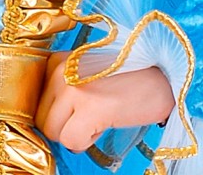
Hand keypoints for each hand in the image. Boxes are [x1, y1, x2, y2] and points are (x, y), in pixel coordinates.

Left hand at [35, 51, 174, 152]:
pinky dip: (87, 142)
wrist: (163, 74)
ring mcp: (73, 89)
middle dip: (65, 127)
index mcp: (57, 60)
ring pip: (54, 132)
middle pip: (43, 119)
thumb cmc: (126, 76)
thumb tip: (48, 120)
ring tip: (99, 117)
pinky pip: (71, 141)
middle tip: (91, 116)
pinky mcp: (90, 108)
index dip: (60, 115)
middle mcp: (60, 71)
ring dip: (76, 134)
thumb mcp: (85, 72)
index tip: (80, 109)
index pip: (39, 103)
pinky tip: (104, 123)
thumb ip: (63, 88)